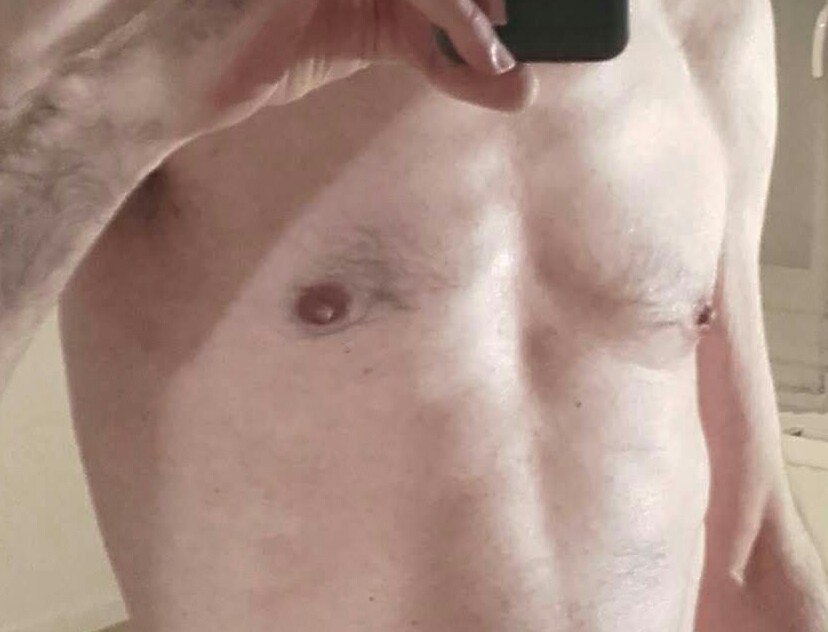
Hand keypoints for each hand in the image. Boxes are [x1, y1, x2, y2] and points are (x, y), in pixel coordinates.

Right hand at [86, 0, 536, 154]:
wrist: (180, 74)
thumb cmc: (266, 52)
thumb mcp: (370, 43)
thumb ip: (440, 52)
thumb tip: (523, 83)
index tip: (534, 16)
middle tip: (542, 18)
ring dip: (483, 6)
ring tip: (506, 49)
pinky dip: (460, 18)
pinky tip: (486, 51)